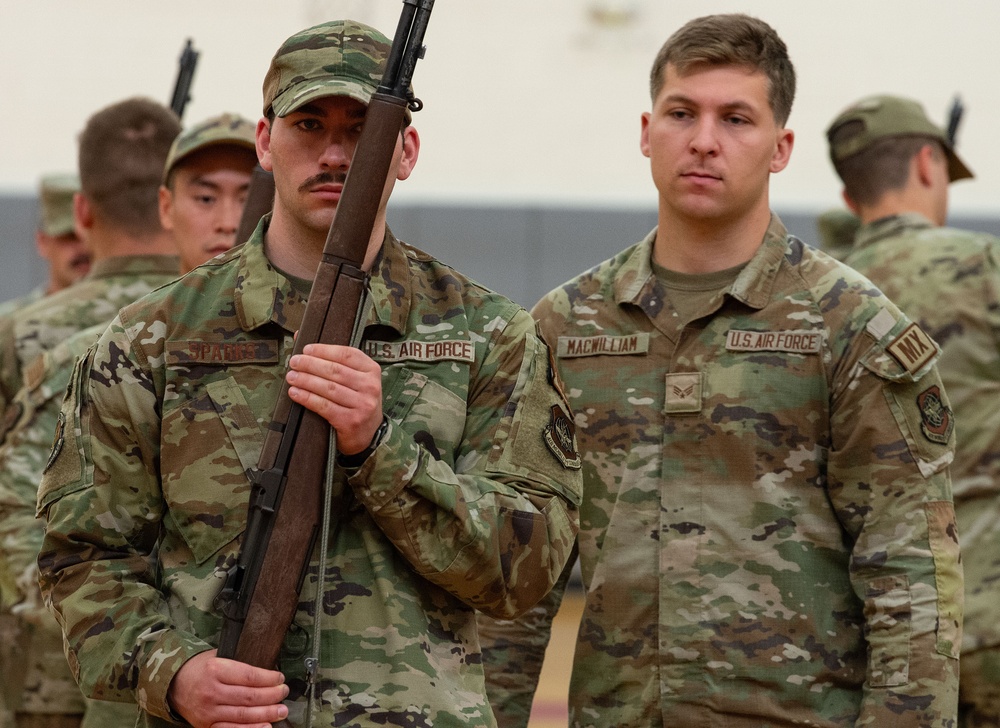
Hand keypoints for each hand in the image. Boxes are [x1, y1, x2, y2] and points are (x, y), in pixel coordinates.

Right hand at [168, 650, 288, 727]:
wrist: (174, 684)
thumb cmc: (200, 668)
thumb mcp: (218, 657)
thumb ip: (239, 664)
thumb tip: (268, 671)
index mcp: (215, 670)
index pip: (250, 676)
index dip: (269, 679)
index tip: (280, 678)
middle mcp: (211, 692)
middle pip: (249, 697)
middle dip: (272, 696)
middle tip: (284, 693)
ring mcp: (208, 711)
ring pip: (243, 715)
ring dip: (266, 714)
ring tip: (281, 711)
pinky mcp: (206, 725)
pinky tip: (265, 726)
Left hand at [286, 343, 383, 454]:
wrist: (369, 434)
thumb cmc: (358, 401)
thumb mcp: (357, 380)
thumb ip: (336, 361)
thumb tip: (300, 336)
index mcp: (372, 370)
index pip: (347, 354)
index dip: (324, 350)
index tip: (306, 349)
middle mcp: (370, 386)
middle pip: (335, 371)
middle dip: (310, 364)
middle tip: (294, 362)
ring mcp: (362, 404)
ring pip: (328, 388)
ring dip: (306, 380)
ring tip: (291, 377)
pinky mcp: (351, 421)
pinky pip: (324, 406)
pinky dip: (307, 398)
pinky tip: (296, 393)